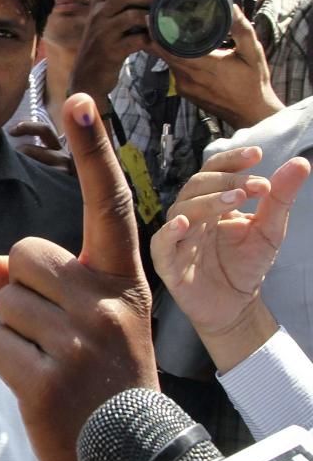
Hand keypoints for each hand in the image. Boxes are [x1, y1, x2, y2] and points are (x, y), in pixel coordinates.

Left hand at [0, 93, 157, 460]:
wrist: (128, 450)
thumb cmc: (105, 373)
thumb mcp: (92, 319)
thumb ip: (45, 282)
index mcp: (123, 280)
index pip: (108, 205)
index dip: (93, 151)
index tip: (81, 100)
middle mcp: (106, 302)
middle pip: (22, 253)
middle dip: (21, 284)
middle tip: (54, 326)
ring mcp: (79, 342)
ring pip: (0, 300)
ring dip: (13, 328)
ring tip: (50, 358)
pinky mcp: (46, 379)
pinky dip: (3, 360)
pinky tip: (37, 382)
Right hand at [68, 0, 154, 103]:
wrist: (86, 79)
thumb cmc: (101, 49)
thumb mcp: (105, 24)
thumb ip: (121, 9)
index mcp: (98, 6)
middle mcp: (98, 17)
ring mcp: (103, 35)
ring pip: (129, 16)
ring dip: (150, 16)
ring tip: (162, 19)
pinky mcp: (111, 52)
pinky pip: (135, 41)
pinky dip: (150, 40)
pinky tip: (158, 41)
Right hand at [151, 146, 309, 371]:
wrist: (235, 306)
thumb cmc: (247, 264)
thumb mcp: (270, 230)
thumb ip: (280, 198)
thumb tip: (301, 163)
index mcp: (211, 201)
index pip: (214, 170)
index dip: (231, 160)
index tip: (257, 154)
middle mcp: (191, 214)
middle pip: (197, 185)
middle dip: (226, 181)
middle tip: (257, 186)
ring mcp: (177, 237)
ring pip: (182, 209)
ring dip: (207, 201)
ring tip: (235, 199)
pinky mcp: (168, 262)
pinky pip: (161, 242)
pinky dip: (169, 231)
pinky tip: (185, 223)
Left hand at [159, 6, 284, 128]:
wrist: (251, 113)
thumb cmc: (253, 82)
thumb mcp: (253, 52)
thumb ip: (241, 29)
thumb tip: (232, 7)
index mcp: (205, 66)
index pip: (172, 48)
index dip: (160, 33)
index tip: (154, 17)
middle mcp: (190, 77)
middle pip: (165, 53)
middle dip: (159, 36)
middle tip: (157, 17)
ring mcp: (184, 86)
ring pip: (168, 62)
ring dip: (165, 47)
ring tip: (166, 28)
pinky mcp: (184, 92)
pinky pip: (173, 71)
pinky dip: (173, 59)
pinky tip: (178, 48)